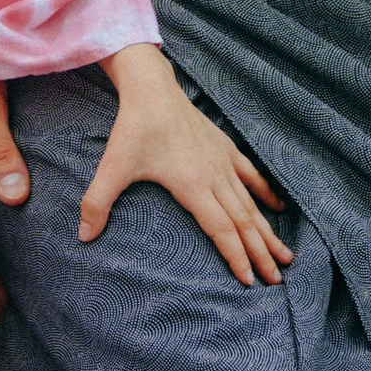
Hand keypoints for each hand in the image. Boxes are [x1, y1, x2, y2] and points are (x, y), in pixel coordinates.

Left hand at [86, 43, 290, 288]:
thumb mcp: (112, 167)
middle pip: (244, 223)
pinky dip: (266, 194)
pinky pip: (252, 176)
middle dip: (261, 254)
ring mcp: (223, 161)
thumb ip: (97, 202)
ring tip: (286, 256)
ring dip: (268, 232)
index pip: (222, 230)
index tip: (250, 281)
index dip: (236, 257)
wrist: (152, 89)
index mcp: (192, 186)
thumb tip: (84, 236)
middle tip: (277, 280)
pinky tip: (279, 209)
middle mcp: (214, 177)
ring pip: (251, 204)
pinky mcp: (225, 148)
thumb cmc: (133, 129)